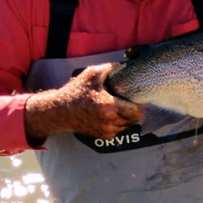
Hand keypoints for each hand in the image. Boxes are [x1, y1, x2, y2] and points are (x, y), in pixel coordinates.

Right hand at [24, 63, 143, 141]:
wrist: (60, 112)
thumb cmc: (76, 92)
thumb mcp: (92, 74)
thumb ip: (110, 68)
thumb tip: (125, 66)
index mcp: (109, 106)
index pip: (137, 111)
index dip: (141, 104)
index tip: (138, 97)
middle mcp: (110, 121)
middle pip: (135, 119)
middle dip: (135, 110)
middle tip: (129, 101)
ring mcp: (107, 131)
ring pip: (128, 125)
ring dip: (127, 117)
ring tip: (119, 106)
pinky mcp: (104, 136)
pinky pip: (120, 129)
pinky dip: (119, 122)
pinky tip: (111, 114)